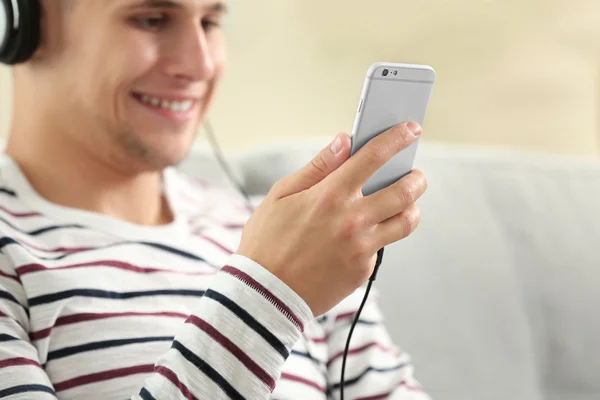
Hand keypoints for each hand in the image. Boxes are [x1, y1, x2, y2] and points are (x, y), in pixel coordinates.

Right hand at [237, 122, 426, 315]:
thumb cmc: (267, 242)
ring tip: (404, 204)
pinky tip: (366, 234)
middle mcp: (352, 219)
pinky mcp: (363, 269)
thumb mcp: (281, 195)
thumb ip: (317, 167)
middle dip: (416, 178)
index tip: (410, 130)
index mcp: (330, 195)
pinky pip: (383, 247)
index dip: (397, 138)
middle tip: (415, 175)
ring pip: (406, 222)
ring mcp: (361, 247)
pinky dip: (381, 236)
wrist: (266, 294)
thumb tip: (343, 142)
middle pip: (405, 191)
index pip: (374, 157)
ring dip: (411, 208)